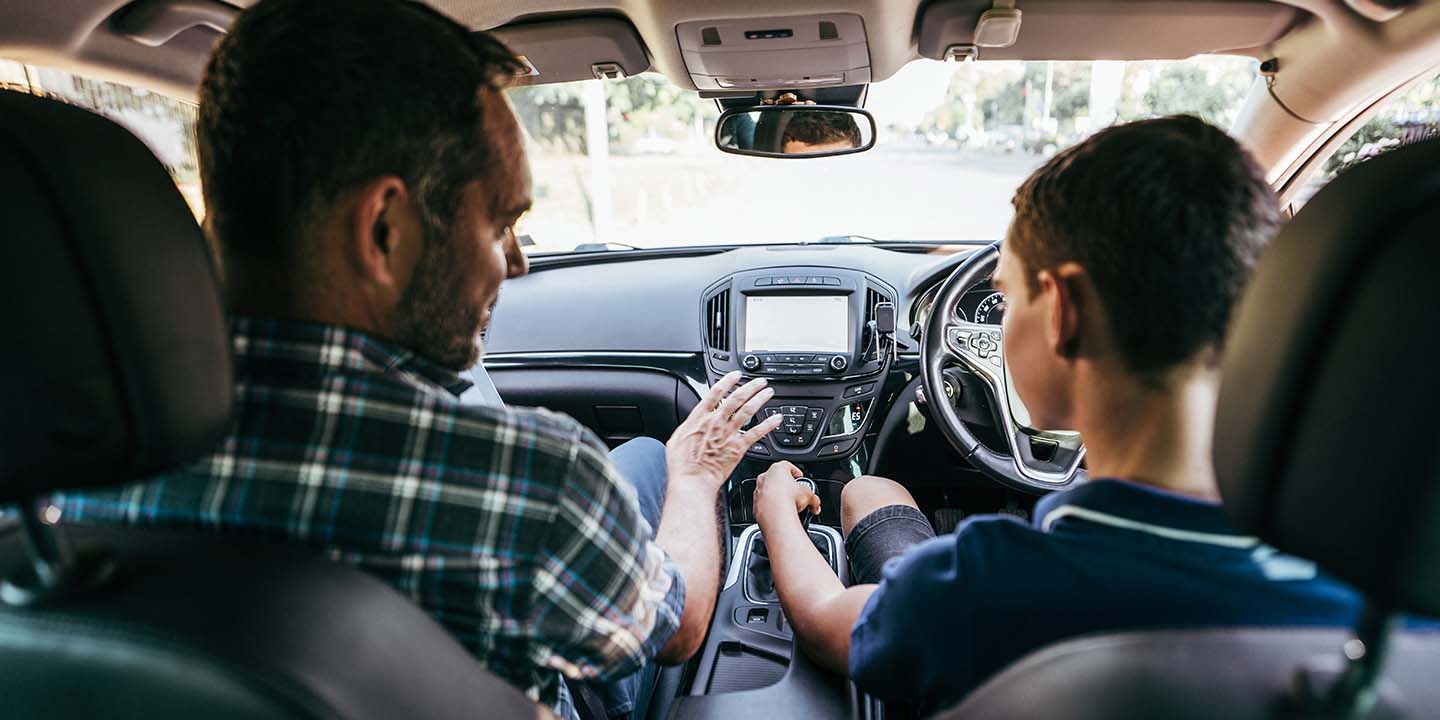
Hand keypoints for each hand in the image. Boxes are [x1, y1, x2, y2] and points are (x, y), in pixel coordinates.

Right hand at [665, 371, 783, 492]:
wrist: (692, 481)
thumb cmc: (682, 465)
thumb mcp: (677, 438)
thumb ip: (688, 426)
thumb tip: (691, 421)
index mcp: (700, 418)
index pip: (716, 393)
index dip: (727, 381)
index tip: (736, 375)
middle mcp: (716, 422)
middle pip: (736, 398)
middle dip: (750, 387)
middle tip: (759, 381)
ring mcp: (728, 434)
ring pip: (748, 411)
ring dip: (760, 399)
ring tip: (768, 392)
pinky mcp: (738, 448)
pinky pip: (756, 433)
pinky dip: (768, 425)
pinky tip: (776, 419)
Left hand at [753, 461, 820, 529]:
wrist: (774, 514)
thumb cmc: (789, 499)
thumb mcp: (808, 495)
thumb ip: (814, 499)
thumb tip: (816, 505)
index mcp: (778, 469)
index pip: (787, 465)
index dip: (795, 471)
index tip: (799, 477)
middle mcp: (765, 477)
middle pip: (777, 478)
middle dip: (785, 484)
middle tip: (794, 492)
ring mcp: (759, 490)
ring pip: (768, 490)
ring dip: (776, 495)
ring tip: (787, 504)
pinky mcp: (755, 503)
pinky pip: (764, 502)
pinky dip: (770, 506)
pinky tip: (778, 512)